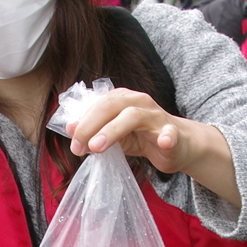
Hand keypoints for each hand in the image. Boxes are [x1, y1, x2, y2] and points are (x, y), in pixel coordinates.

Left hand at [66, 87, 201, 168]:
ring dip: (112, 130)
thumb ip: (93, 130)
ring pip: (133, 116)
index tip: (73, 142)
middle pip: (111, 106)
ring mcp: (156, 116)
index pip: (98, 104)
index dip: (82, 122)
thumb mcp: (113, 134)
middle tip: (79, 146)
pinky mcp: (172, 133)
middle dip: (91, 125)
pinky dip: (166, 137)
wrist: (177, 146)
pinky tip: (163, 143)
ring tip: (97, 147)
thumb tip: (69, 128)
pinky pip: (170, 133)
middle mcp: (138, 102)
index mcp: (122, 99)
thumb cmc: (141, 137)